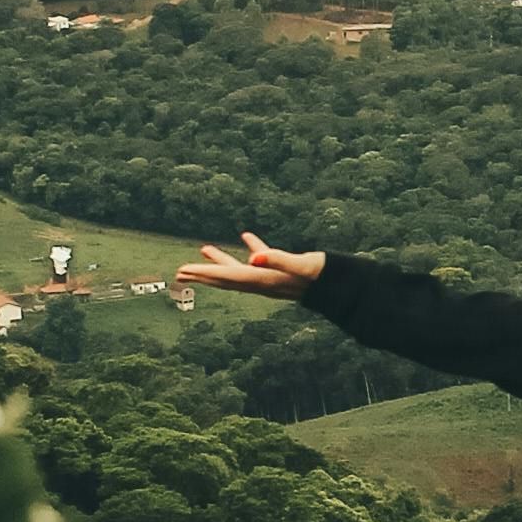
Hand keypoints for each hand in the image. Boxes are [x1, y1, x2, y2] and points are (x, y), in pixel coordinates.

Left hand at [176, 229, 328, 298]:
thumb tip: (255, 257)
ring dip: (221, 261)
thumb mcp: (301, 265)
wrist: (341, 285)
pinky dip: (251, 249)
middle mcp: (263, 282)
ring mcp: (272, 277)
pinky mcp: (283, 269)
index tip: (184, 271)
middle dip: (203, 275)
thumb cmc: (322, 275)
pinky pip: (261, 259)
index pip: (227, 276)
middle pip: (226, 279)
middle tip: (180, 272)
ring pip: (239, 269)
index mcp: (263, 280)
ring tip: (204, 249)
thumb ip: (279, 260)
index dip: (204, 273)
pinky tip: (246, 237)